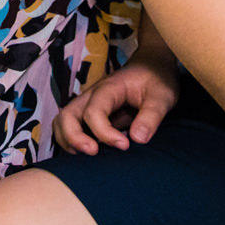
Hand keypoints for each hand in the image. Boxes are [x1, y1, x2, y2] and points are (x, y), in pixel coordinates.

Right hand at [56, 60, 178, 154]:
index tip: (125, 145)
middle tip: (93, 153)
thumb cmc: (156, 80)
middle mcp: (92, 96)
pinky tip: (86, 154)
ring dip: (67, 140)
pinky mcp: (89, 115)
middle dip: (74, 137)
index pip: (94, 111)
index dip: (104, 132)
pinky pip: (69, 127)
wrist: (151, 68)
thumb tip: (137, 139)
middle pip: (67, 115)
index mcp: (109, 88)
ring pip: (62, 121)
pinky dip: (69, 141)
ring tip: (85, 156)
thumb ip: (151, 117)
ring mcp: (88, 105)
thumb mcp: (162, 96)